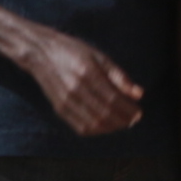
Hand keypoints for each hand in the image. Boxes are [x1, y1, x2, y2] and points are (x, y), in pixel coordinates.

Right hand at [5, 24, 144, 134]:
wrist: (40, 53)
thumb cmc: (73, 51)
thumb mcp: (99, 56)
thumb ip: (119, 76)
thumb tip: (138, 94)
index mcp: (87, 73)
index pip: (113, 99)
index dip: (128, 110)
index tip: (139, 112)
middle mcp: (75, 89)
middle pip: (104, 114)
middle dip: (123, 120)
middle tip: (134, 119)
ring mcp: (65, 101)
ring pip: (93, 124)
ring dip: (111, 128)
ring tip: (122, 123)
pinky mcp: (59, 108)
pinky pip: (80, 127)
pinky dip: (96, 130)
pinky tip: (106, 126)